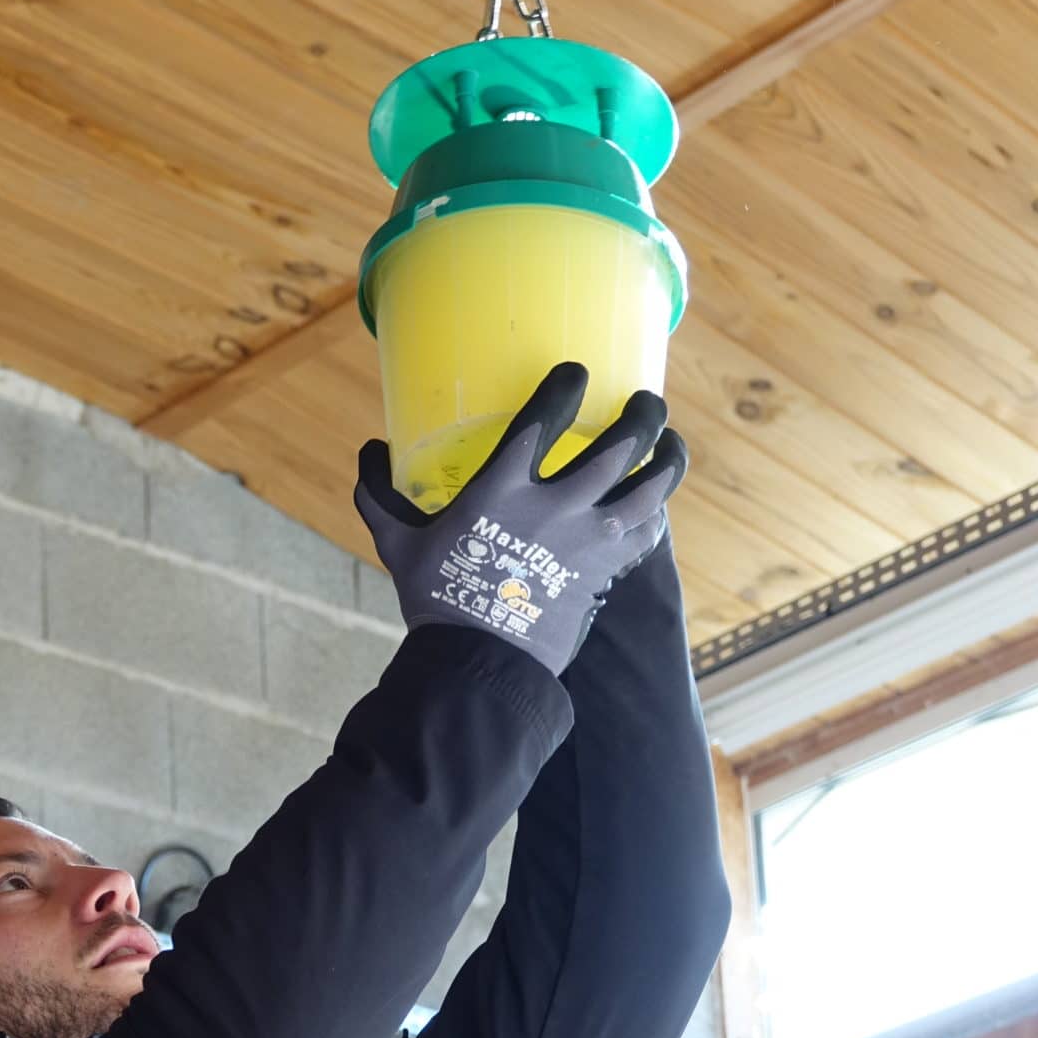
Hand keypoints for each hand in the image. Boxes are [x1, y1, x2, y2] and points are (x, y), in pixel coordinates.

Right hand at [355, 364, 687, 675]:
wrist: (478, 664)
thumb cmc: (435, 601)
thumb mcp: (399, 545)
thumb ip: (381, 497)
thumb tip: (366, 453)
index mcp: (502, 487)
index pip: (546, 417)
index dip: (567, 386)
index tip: (577, 373)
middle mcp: (556, 505)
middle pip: (620, 444)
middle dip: (641, 415)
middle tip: (645, 403)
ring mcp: (587, 541)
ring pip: (650, 487)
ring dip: (667, 460)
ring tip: (670, 445)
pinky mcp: (604, 573)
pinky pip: (646, 535)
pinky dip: (655, 515)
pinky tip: (654, 506)